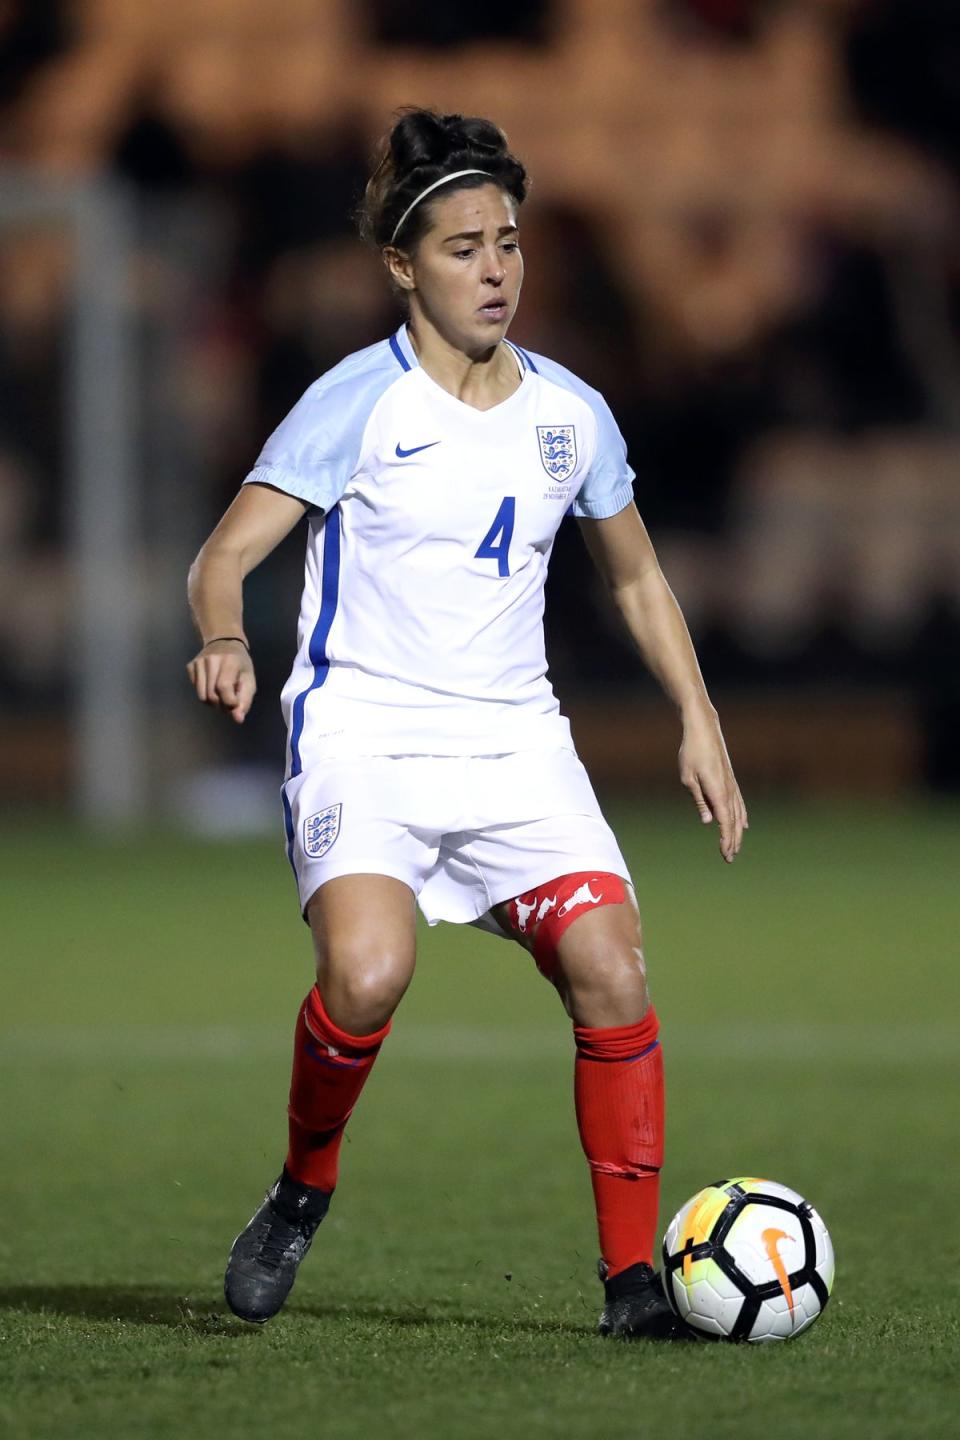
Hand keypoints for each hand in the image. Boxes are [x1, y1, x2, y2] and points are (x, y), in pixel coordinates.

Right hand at [186, 639, 255, 723]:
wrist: (224, 641)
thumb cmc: (240, 663)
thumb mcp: (249, 680)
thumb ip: (245, 700)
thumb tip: (238, 720)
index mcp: (229, 661)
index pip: (223, 688)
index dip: (229, 702)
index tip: (235, 704)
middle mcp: (211, 660)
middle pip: (211, 696)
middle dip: (222, 705)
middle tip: (229, 700)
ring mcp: (198, 663)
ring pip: (202, 697)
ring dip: (213, 702)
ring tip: (221, 694)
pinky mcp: (190, 666)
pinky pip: (196, 690)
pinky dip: (205, 693)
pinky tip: (212, 685)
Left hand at [678, 705, 748, 862]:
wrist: (704, 729)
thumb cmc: (691, 752)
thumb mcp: (688, 778)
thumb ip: (700, 801)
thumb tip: (709, 822)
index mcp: (718, 791)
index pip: (725, 822)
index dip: (726, 840)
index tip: (725, 855)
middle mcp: (729, 790)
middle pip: (734, 821)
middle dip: (732, 841)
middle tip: (729, 858)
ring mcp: (732, 784)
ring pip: (738, 814)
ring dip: (737, 832)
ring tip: (735, 846)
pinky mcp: (730, 780)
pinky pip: (739, 803)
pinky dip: (742, 817)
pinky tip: (743, 825)